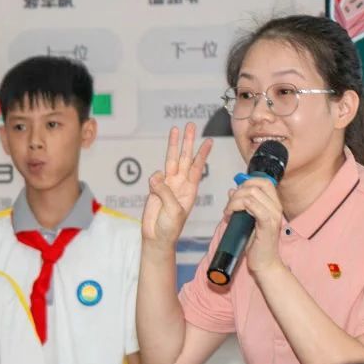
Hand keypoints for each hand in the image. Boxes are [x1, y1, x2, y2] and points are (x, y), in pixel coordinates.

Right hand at [143, 123, 212, 247]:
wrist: (157, 238)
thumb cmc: (170, 228)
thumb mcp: (174, 210)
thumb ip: (165, 192)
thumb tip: (155, 176)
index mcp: (190, 189)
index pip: (198, 167)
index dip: (202, 153)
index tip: (209, 140)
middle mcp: (180, 183)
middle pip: (185, 158)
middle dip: (188, 141)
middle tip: (190, 126)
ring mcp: (167, 185)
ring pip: (171, 160)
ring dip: (174, 145)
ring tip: (175, 130)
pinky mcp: (155, 189)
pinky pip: (155, 177)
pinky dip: (154, 177)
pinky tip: (154, 184)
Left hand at [225, 177, 284, 274]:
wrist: (264, 262)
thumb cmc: (256, 243)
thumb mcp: (247, 219)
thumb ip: (242, 204)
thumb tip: (232, 190)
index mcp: (273, 204)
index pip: (263, 181)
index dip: (246, 182)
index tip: (235, 194)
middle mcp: (276, 207)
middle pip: (255, 186)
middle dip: (237, 193)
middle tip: (229, 206)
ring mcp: (273, 216)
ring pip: (252, 195)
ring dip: (235, 201)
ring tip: (228, 212)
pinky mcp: (268, 226)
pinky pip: (256, 208)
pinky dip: (241, 207)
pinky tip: (233, 214)